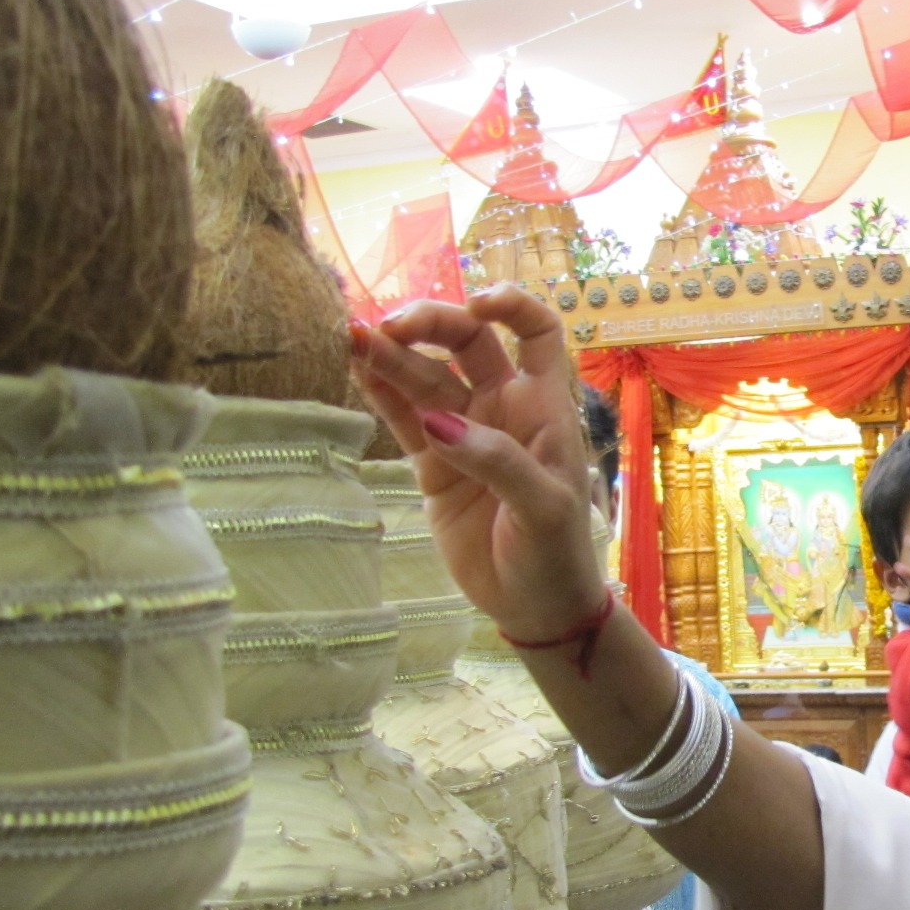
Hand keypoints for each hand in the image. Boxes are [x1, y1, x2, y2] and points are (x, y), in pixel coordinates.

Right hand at [349, 284, 603, 643]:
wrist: (535, 607)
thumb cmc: (556, 554)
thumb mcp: (542, 509)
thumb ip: (498, 462)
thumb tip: (441, 421)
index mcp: (543, 407)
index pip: (537, 332)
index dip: (512, 305)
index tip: (477, 302)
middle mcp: (503, 408)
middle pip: (467, 342)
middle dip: (431, 324)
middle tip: (388, 326)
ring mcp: (463, 432)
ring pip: (425, 376)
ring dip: (391, 355)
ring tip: (353, 339)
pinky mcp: (431, 464)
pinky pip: (402, 415)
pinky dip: (378, 390)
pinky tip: (353, 365)